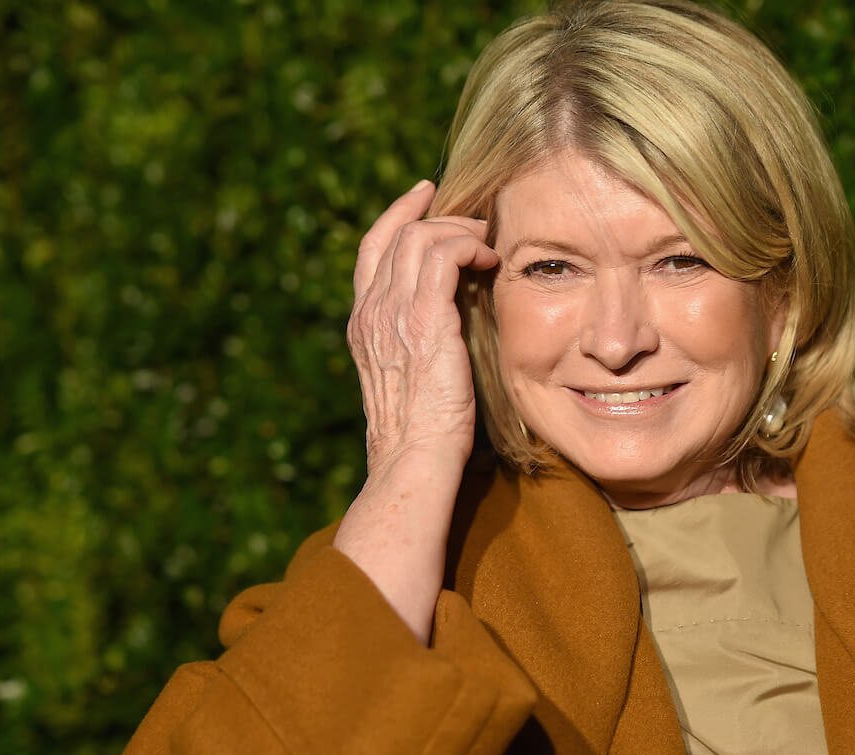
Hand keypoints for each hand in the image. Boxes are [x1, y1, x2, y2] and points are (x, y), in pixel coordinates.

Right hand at [348, 180, 499, 478]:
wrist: (414, 460)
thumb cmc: (422, 435)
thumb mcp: (409, 379)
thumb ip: (417, 342)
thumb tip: (450, 320)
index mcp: (363, 324)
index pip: (373, 248)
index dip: (398, 214)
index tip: (425, 194)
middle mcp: (372, 311)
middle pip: (396, 233)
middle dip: (439, 215)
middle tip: (476, 220)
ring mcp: (393, 313)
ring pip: (420, 236)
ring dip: (461, 229)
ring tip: (489, 242)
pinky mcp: (424, 318)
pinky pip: (445, 253)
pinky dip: (470, 246)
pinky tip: (492, 262)